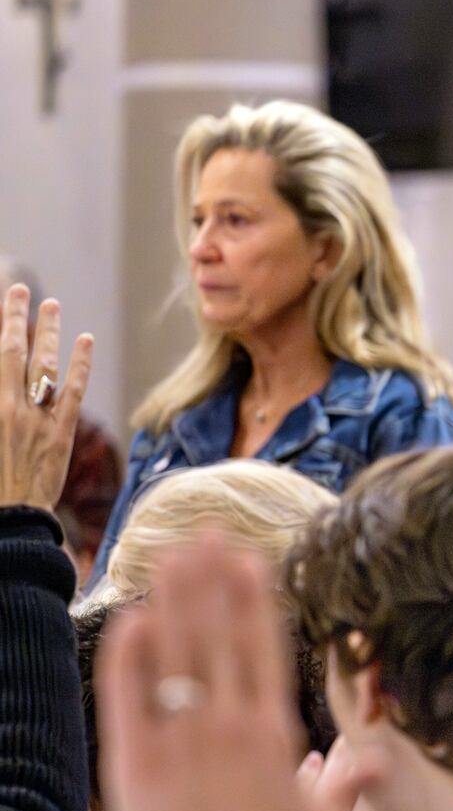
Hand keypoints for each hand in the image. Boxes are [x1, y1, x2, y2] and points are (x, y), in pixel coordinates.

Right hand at [0, 284, 92, 509]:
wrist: (8, 520)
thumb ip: (1, 403)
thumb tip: (5, 385)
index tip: (1, 303)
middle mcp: (9, 407)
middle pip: (13, 352)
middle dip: (15, 318)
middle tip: (20, 290)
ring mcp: (36, 419)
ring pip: (44, 366)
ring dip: (48, 333)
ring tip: (52, 306)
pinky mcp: (61, 434)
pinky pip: (73, 392)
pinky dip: (80, 364)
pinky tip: (86, 340)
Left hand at [96, 534, 351, 810]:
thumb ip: (348, 789)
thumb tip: (376, 759)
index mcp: (278, 733)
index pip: (263, 646)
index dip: (254, 597)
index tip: (249, 557)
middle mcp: (231, 725)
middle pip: (220, 634)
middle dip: (212, 578)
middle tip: (207, 531)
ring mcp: (184, 744)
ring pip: (179, 652)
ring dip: (177, 597)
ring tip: (175, 552)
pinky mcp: (139, 772)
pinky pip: (130, 698)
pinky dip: (131, 654)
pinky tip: (133, 615)